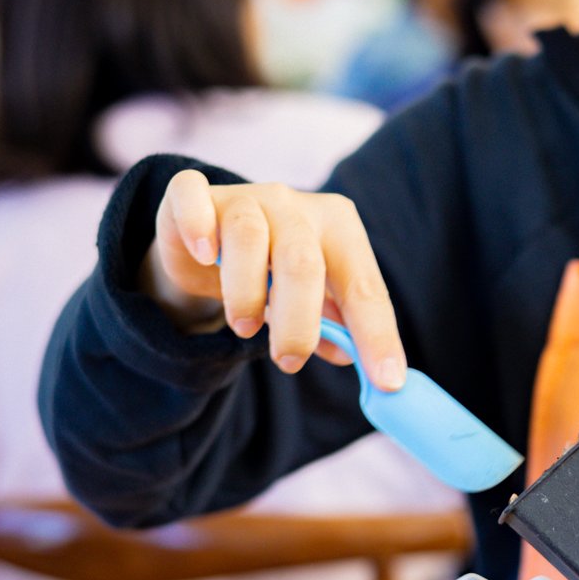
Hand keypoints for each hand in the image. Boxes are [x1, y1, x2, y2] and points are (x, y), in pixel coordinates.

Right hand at [142, 169, 405, 386]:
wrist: (204, 247)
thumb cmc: (268, 275)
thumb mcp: (309, 303)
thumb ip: (334, 329)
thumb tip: (351, 359)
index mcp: (337, 226)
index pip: (364, 285)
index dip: (376, 335)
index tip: (388, 382)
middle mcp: (293, 204)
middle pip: (303, 262)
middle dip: (298, 322)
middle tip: (289, 360)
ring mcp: (243, 196)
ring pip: (248, 237)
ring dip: (246, 293)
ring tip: (244, 327)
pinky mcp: (190, 196)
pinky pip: (192, 197)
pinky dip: (198, 227)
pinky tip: (204, 255)